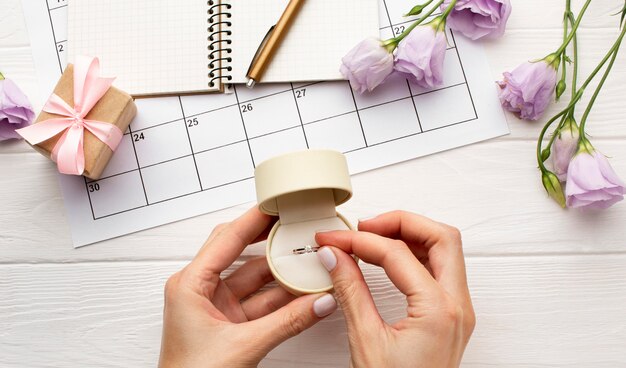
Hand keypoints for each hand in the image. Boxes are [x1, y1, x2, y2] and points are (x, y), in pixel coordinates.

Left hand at [159, 207, 337, 367]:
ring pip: (257, 280)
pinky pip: (262, 303)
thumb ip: (287, 323)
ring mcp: (218, 307)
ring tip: (310, 260)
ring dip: (283, 273)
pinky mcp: (231, 324)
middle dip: (271, 239)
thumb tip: (320, 302)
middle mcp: (201, 290)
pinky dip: (284, 298)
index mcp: (189, 285)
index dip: (255, 219)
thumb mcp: (242, 347)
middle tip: (295, 222)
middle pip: (241, 252)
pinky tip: (304, 292)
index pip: (227, 238)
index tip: (278, 203)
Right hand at [315, 211, 474, 367]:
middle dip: (399, 222)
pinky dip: (415, 254)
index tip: (334, 240)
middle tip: (363, 227)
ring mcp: (458, 309)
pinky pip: (441, 268)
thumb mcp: (366, 341)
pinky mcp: (451, 314)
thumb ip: (350, 291)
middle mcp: (457, 305)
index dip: (359, 241)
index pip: (397, 254)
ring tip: (372, 238)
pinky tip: (389, 257)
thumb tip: (335, 256)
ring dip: (409, 235)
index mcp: (438, 310)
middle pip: (441, 236)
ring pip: (445, 248)